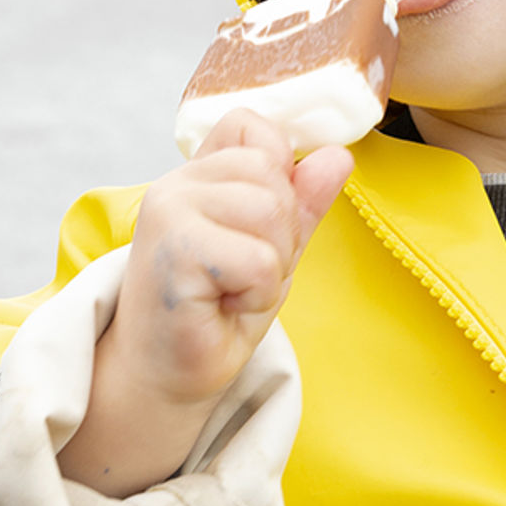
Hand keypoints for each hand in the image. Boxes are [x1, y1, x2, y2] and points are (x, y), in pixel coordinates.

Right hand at [110, 110, 351, 404]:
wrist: (168, 377)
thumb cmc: (217, 312)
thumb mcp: (274, 248)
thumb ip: (303, 201)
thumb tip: (338, 156)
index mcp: (198, 173)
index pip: (256, 128)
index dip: (280, 177)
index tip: (256, 231)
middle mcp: (177, 183)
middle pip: (274, 175)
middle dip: (281, 233)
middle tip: (242, 274)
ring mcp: (169, 212)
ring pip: (271, 213)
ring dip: (269, 267)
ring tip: (232, 289)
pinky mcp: (174, 250)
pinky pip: (259, 260)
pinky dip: (256, 294)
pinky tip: (222, 307)